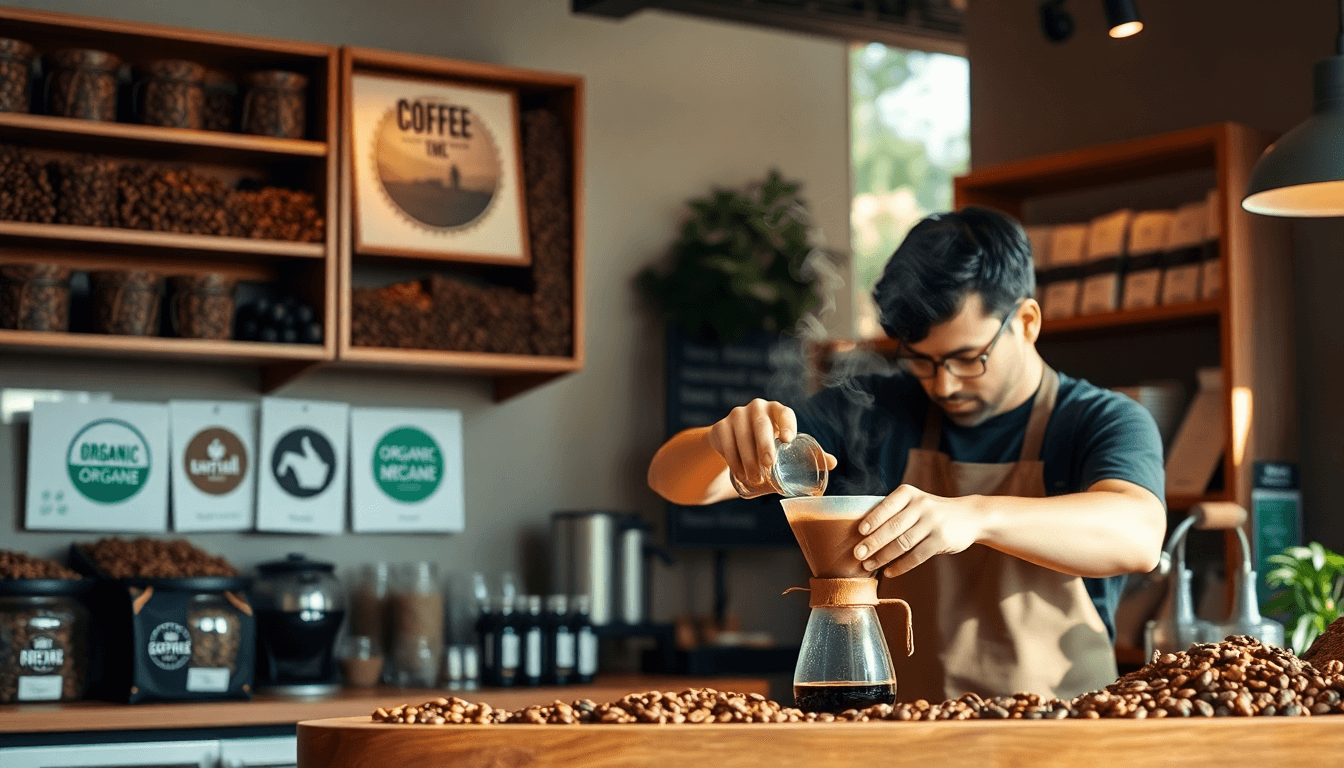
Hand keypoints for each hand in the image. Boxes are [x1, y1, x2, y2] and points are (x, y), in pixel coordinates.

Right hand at [706, 398, 836, 487]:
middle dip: (764, 444)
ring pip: (742, 435)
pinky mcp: (720, 427)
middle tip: (769, 464)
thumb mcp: (785, 447)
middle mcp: (756, 408)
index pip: (783, 412)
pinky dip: (733, 460)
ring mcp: (736, 416)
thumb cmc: (768, 445)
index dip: (786, 423)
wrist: (734, 443)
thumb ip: (807, 454)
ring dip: (748, 458)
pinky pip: (726, 444)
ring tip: (755, 477)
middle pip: (761, 424)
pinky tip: (739, 474)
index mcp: (776, 410)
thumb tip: (833, 463)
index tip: (788, 440)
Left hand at [852, 485, 984, 576]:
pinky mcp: (941, 540)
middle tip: (857, 554)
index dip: (872, 519)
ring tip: (869, 565)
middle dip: (872, 542)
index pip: (887, 506)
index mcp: (909, 493)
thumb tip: (862, 533)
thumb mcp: (915, 503)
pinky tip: (889, 572)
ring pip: (902, 543)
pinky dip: (900, 566)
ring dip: (883, 557)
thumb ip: (894, 512)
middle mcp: (921, 505)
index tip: (859, 531)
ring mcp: (933, 522)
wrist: (969, 516)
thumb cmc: (932, 512)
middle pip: (892, 527)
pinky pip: (916, 556)